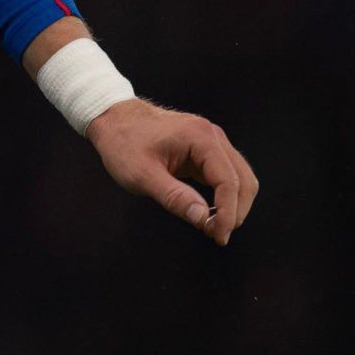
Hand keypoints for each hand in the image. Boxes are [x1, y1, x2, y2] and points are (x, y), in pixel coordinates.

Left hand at [86, 98, 259, 245]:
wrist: (112, 118)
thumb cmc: (122, 142)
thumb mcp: (141, 174)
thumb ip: (174, 196)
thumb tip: (204, 219)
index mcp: (200, 137)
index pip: (229, 181)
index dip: (228, 213)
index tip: (218, 236)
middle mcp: (212, 136)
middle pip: (243, 181)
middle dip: (235, 212)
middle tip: (215, 235)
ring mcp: (211, 142)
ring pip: (239, 179)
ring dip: (233, 205)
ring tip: (212, 227)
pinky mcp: (205, 150)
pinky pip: (225, 176)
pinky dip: (223, 196)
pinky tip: (208, 212)